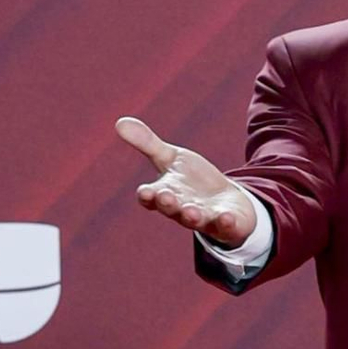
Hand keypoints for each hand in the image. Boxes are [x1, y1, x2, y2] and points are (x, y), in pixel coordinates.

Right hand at [114, 115, 258, 245]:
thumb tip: (119, 122)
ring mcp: (205, 218)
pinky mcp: (228, 224)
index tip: (144, 192)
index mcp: (165, 193)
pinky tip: (227, 216)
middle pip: (171, 209)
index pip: (150, 198)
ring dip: (192, 216)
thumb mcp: (170, 158)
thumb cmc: (192, 180)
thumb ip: (147, 143)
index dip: (147, 196)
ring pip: (196, 220)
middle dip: (168, 204)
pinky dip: (226, 223)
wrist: (224, 201)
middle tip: (165, 197)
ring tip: (192, 211)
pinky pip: (226, 226)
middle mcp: (182, 209)